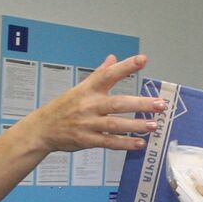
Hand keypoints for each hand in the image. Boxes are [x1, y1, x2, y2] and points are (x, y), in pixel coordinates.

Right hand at [20, 54, 165, 154]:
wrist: (42, 129)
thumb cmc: (63, 107)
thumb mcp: (79, 88)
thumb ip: (99, 74)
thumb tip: (113, 58)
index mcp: (88, 89)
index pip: (108, 74)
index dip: (126, 66)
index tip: (143, 59)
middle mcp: (89, 105)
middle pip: (118, 103)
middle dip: (140, 104)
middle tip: (161, 104)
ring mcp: (88, 123)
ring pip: (115, 124)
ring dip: (136, 125)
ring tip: (154, 125)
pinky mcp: (87, 140)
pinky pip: (109, 142)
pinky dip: (125, 144)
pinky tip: (140, 143)